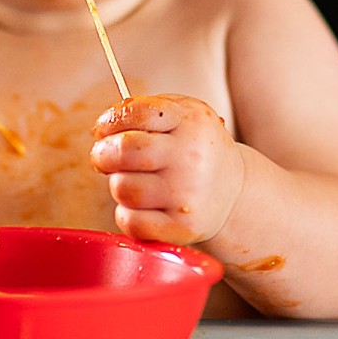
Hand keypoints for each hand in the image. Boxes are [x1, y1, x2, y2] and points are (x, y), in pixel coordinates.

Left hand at [90, 93, 244, 244]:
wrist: (234, 193)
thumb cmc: (197, 151)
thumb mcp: (183, 116)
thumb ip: (144, 110)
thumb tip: (103, 128)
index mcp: (190, 122)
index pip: (134, 113)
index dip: (110, 121)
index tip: (105, 129)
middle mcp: (191, 157)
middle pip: (122, 151)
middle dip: (103, 154)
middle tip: (106, 157)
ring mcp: (186, 194)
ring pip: (122, 188)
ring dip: (119, 185)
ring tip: (136, 181)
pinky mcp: (181, 228)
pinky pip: (130, 222)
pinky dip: (128, 215)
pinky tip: (143, 207)